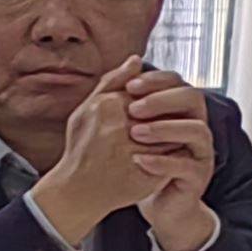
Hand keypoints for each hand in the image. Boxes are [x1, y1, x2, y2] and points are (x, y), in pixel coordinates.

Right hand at [28, 64, 157, 246]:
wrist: (77, 191)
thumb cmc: (81, 149)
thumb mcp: (86, 111)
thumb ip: (112, 82)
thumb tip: (137, 59)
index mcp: (109, 106)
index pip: (147, 94)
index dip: (148, 106)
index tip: (137, 118)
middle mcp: (124, 125)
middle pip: (161, 113)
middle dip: (161, 121)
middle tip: (144, 134)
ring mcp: (139, 149)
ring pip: (171, 133)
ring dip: (169, 138)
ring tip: (152, 147)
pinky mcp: (152, 170)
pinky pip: (174, 157)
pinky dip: (171, 157)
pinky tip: (159, 159)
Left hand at [118, 63, 217, 250]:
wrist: (152, 201)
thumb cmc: (139, 159)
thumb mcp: (126, 126)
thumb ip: (126, 95)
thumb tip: (130, 61)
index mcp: (181, 110)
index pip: (179, 82)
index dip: (157, 80)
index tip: (130, 85)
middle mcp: (196, 125)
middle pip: (194, 99)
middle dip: (163, 100)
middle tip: (133, 108)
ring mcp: (201, 151)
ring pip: (197, 130)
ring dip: (165, 128)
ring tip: (135, 133)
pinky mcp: (198, 176)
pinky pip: (187, 165)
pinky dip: (162, 161)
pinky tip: (139, 159)